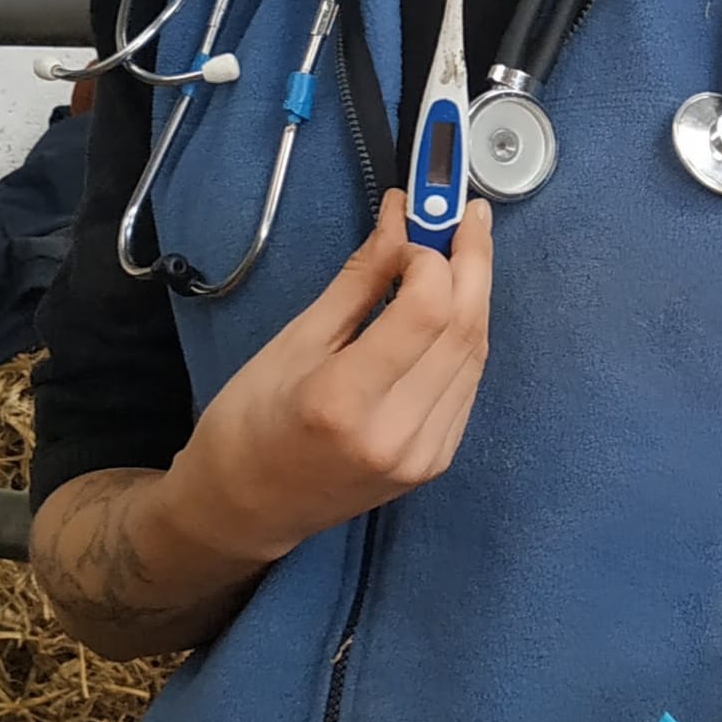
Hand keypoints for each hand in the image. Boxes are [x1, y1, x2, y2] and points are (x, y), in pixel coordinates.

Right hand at [163, 191, 491, 565]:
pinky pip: (468, 381)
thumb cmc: (249, 423)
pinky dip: (465, 335)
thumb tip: (401, 220)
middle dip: (472, 260)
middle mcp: (395, 432)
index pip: (428, 310)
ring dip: (475, 294)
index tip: (415, 225)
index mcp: (345, 400)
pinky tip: (454, 304)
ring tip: (462, 248)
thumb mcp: (294, 340)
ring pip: (475, 352)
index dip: (432, 257)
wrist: (245, 508)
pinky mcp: (436, 460)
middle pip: (463, 328)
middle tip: (466, 212)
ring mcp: (423, 453)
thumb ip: (359, 281)